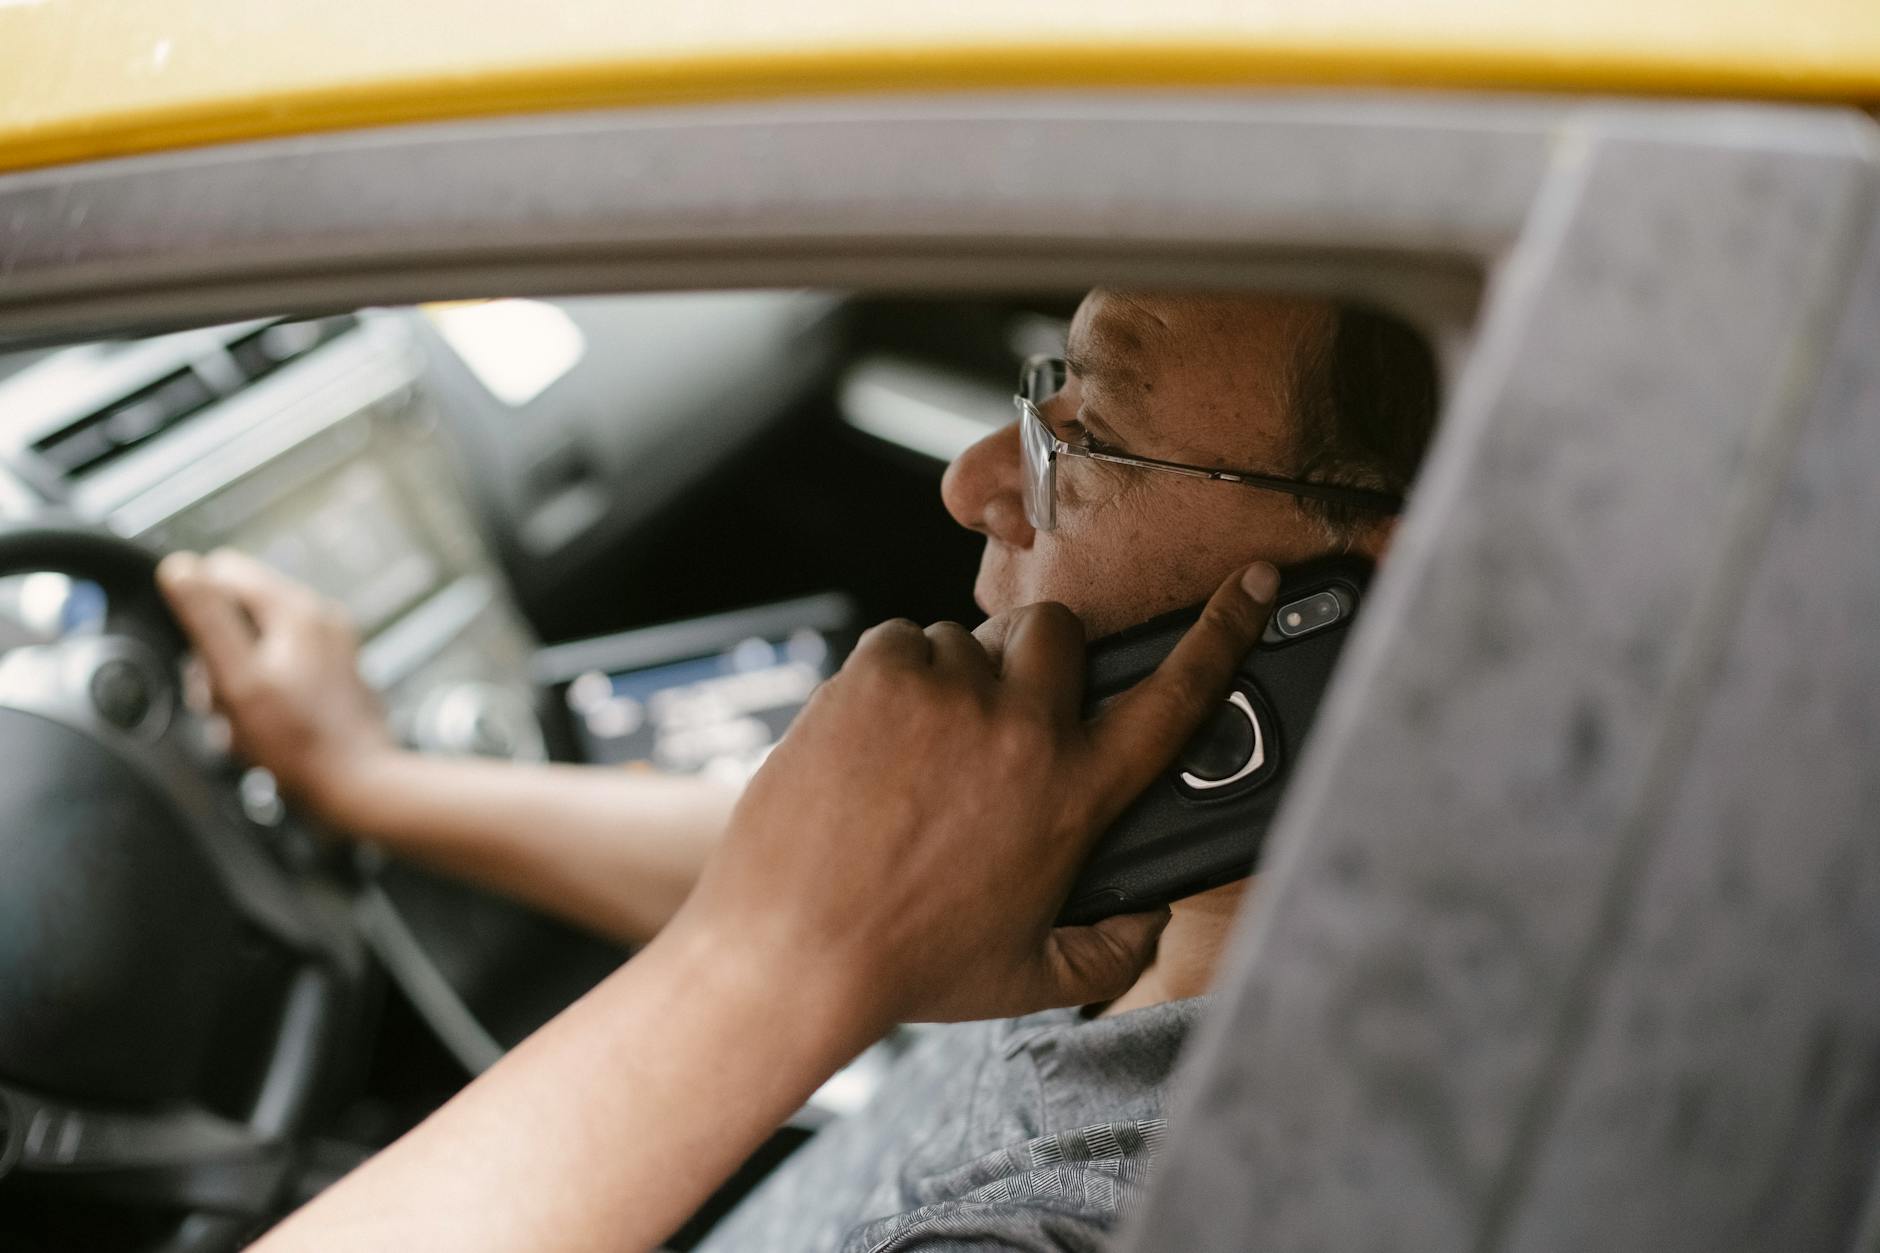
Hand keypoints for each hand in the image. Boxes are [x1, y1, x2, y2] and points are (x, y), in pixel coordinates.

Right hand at [156, 548, 396, 821]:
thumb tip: (179, 567)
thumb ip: (207, 619)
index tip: (197, 658)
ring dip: (232, 681)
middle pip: (237, 611)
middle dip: (214, 655)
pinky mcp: (331, 673)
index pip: (222, 571)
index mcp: (296, 607)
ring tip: (239, 722)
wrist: (357, 786)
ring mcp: (330, 644)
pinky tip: (257, 728)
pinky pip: (275, 668)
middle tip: (218, 700)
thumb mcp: (238, 678)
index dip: (194, 610)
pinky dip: (258, 694)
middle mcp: (319, 617)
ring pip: (253, 644)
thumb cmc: (297, 741)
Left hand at [669, 561, 1280, 1035]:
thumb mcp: (1026, 978)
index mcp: (1076, 793)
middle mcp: (1025, 729)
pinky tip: (871, 739)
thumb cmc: (906, 964)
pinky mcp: (881, 673)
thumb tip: (1149, 922)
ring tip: (913, 755)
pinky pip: (902, 639)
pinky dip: (891, 675)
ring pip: (968, 637)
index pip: (1176, 696)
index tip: (1254, 580)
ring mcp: (951, 694)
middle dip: (1037, 655)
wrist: (791, 950)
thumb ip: (1109, 953)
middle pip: (1060, 631)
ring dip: (952, 679)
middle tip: (998, 708)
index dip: (1224, 631)